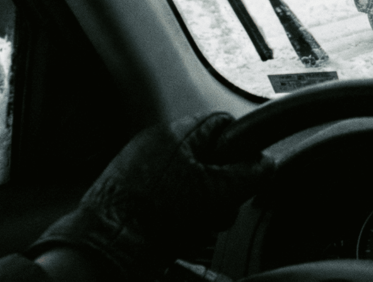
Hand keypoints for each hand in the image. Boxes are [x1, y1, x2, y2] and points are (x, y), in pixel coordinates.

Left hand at [29, 112, 272, 279]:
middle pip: (206, 156)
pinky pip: (166, 197)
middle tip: (221, 207)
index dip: (240, 147)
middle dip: (220, 185)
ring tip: (197, 225)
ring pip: (188, 180)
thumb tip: (265, 164)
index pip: (221, 124)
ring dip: (201, 203)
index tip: (247, 169)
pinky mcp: (127, 194)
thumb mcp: (215, 194)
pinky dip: (178, 213)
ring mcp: (137, 169)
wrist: (107, 248)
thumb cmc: (150, 218)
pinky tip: (178, 232)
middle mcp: (152, 144)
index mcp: (174, 133)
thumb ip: (246, 175)